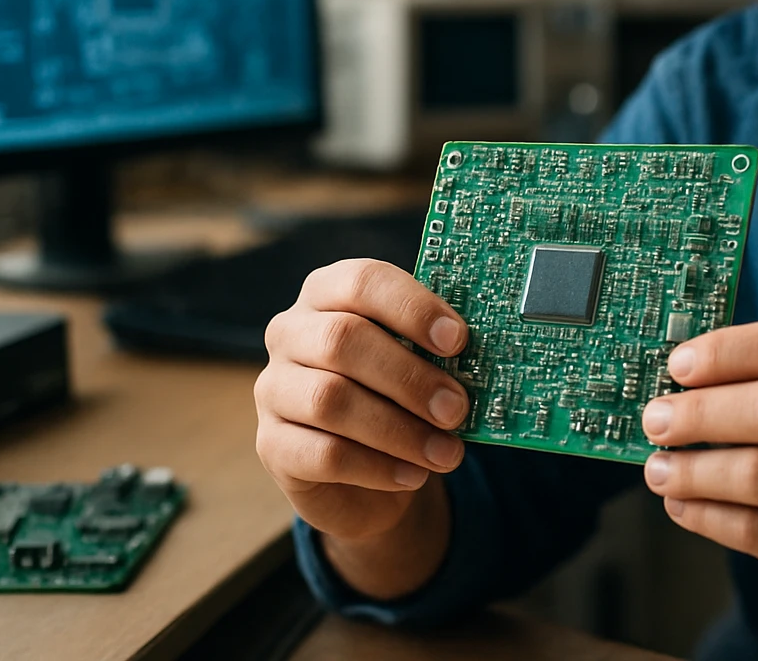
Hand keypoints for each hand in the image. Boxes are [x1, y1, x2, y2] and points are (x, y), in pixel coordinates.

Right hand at [255, 258, 470, 543]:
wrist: (364, 470)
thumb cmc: (397, 395)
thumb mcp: (418, 362)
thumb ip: (437, 349)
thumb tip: (486, 351)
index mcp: (329, 293)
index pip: (363, 282)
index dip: (413, 307)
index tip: (458, 340)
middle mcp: (291, 332)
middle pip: (343, 340)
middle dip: (410, 377)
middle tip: (457, 408)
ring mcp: (274, 388)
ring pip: (330, 400)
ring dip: (399, 430)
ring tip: (446, 452)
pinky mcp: (271, 444)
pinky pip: (323, 454)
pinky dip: (377, 468)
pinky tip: (413, 475)